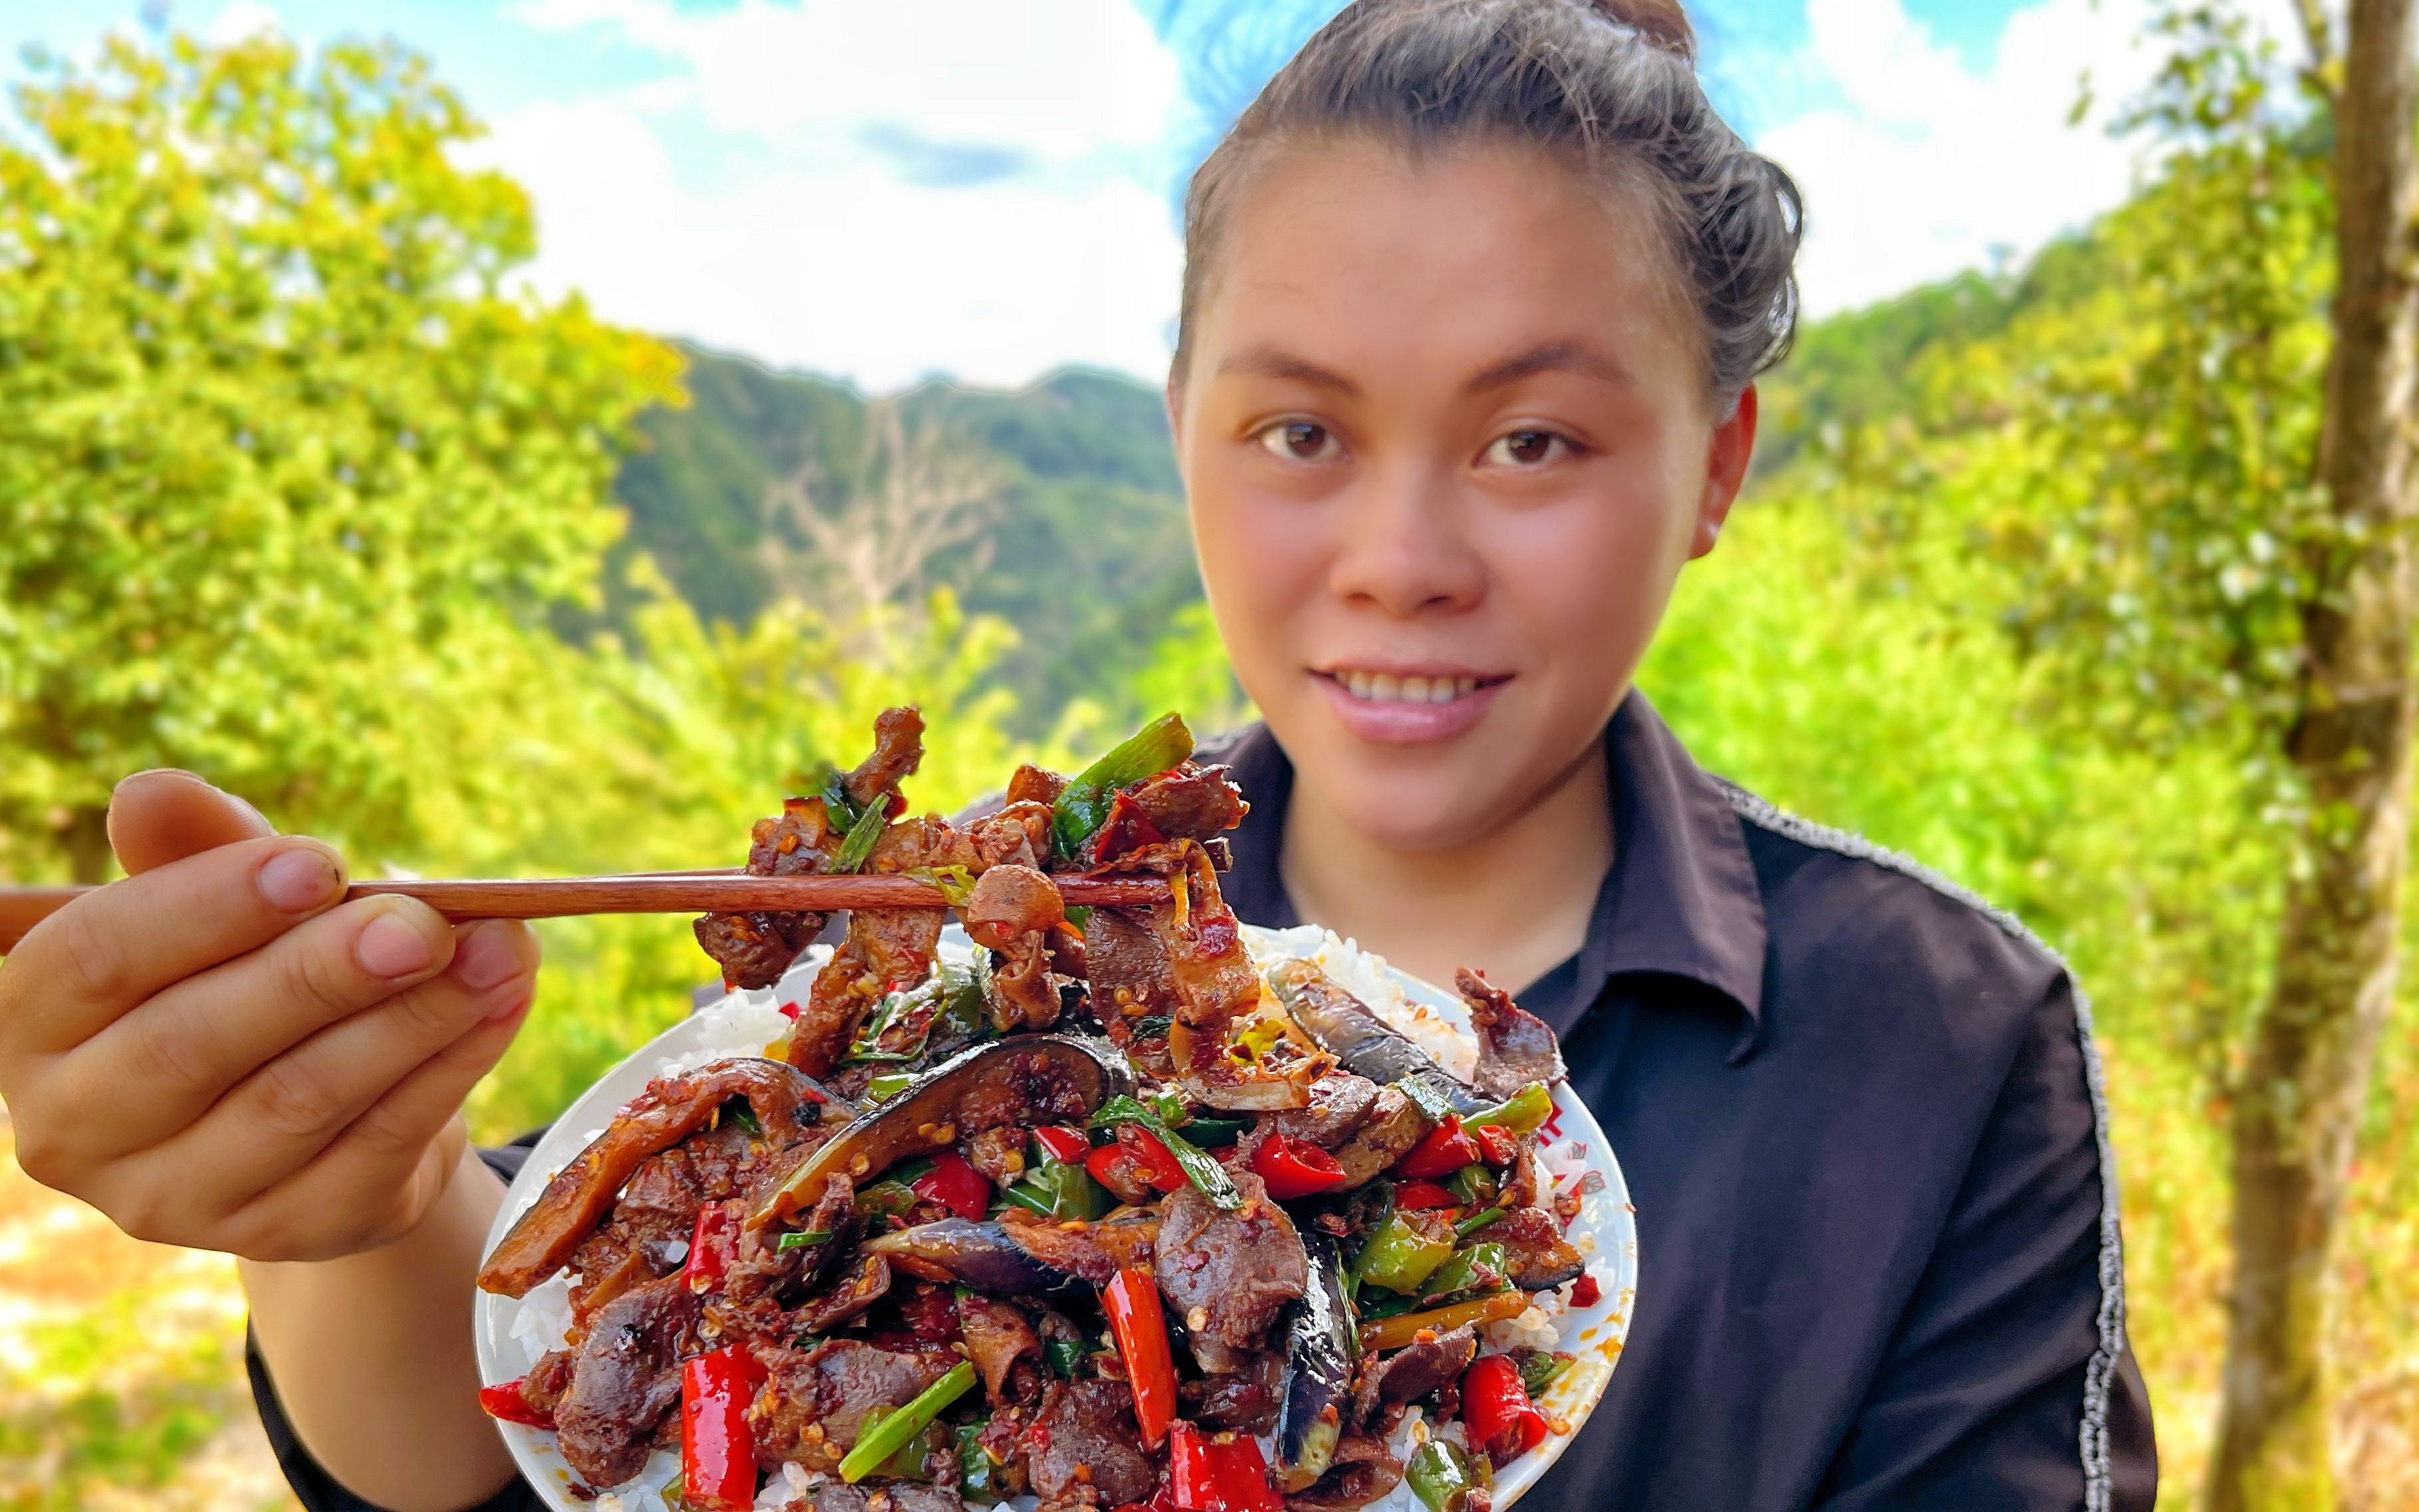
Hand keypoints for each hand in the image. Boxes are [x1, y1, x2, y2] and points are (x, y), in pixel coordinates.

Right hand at [0, 771, 539, 1260]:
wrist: (318, 1108)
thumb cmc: (245, 975)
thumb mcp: (219, 906)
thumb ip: (194, 850)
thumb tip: (154, 791)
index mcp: (37, 1027)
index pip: (95, 959)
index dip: (209, 905)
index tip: (322, 861)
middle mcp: (79, 1129)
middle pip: (196, 1043)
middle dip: (323, 972)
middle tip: (426, 921)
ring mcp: (179, 1200)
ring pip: (299, 1101)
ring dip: (413, 1018)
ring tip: (499, 949)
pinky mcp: (287, 1232)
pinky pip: (379, 1145)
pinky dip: (454, 1066)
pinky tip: (504, 1003)